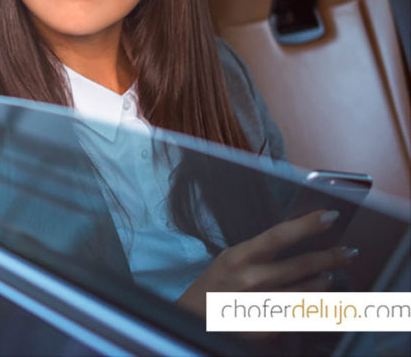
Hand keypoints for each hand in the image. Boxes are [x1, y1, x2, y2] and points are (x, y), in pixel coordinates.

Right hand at [176, 209, 357, 316]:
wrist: (194, 322)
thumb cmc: (211, 288)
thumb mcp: (229, 260)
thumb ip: (258, 253)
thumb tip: (292, 242)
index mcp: (239, 257)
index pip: (279, 236)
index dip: (307, 225)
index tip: (329, 216)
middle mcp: (251, 280)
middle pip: (302, 265)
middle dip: (331, 257)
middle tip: (349, 252)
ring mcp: (262, 305)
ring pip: (308, 292)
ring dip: (323, 282)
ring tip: (329, 276)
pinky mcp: (269, 328)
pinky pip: (301, 315)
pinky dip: (313, 306)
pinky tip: (317, 302)